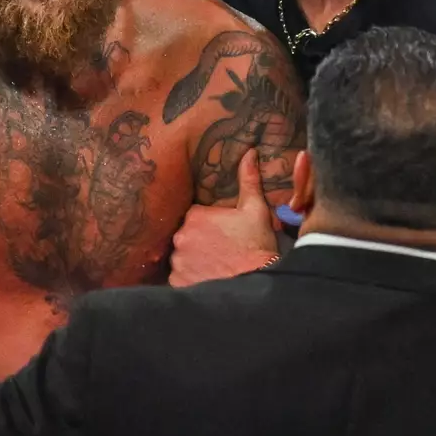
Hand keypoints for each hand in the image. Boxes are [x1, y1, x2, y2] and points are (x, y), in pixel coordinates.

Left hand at [169, 150, 279, 286]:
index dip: (208, 225)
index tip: (222, 234)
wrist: (257, 281)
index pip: (194, 217)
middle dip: (198, 243)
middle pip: (185, 237)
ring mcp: (177, 261)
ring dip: (192, 262)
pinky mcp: (177, 282)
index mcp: (195, 216)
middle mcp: (180, 237)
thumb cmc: (257, 246)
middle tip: (219, 252)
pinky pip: (178, 279)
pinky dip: (189, 279)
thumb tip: (250, 152)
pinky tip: (207, 279)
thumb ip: (248, 180)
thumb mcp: (255, 210)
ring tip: (214, 268)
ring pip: (181, 258)